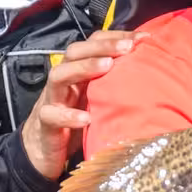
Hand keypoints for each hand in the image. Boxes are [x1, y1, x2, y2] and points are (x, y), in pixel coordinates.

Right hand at [20, 29, 134, 181]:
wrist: (43, 153)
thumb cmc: (75, 124)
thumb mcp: (96, 101)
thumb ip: (113, 86)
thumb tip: (148, 74)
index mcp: (78, 73)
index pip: (92, 43)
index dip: (115, 37)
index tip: (143, 38)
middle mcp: (64, 81)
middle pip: (74, 52)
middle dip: (101, 46)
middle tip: (127, 48)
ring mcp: (52, 100)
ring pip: (59, 75)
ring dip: (83, 68)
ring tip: (107, 66)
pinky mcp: (45, 124)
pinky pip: (51, 115)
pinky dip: (68, 115)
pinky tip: (86, 118)